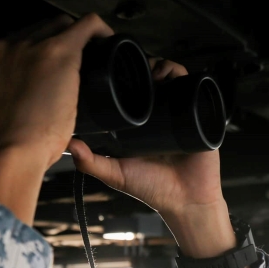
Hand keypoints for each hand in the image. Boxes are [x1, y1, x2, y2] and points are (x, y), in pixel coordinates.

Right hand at [0, 13, 114, 224]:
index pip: (18, 46)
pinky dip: (99, 32)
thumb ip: (8, 100)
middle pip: (39, 31)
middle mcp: (5, 48)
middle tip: (73, 67)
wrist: (11, 153)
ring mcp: (30, 47)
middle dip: (56, 44)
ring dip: (75, 40)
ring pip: (61, 25)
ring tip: (90, 58)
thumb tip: (27, 104)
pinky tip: (108, 43)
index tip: (50, 71)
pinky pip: (86, 26)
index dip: (37, 55)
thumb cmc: (7, 149)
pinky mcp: (58, 50)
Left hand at [67, 59, 234, 259]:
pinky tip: (174, 77)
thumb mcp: (115, 174)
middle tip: (138, 71)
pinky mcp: (198, 115)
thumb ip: (90, 162)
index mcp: (138, 126)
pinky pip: (194, 88)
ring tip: (156, 73)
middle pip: (151, 79)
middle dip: (145, 67)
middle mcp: (158, 116)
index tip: (115, 72)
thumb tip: (69, 144)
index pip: (130, 92)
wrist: (187, 200)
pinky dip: (184, 76)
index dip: (123, 78)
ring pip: (171, 78)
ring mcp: (178, 113)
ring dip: (163, 67)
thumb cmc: (152, 189)